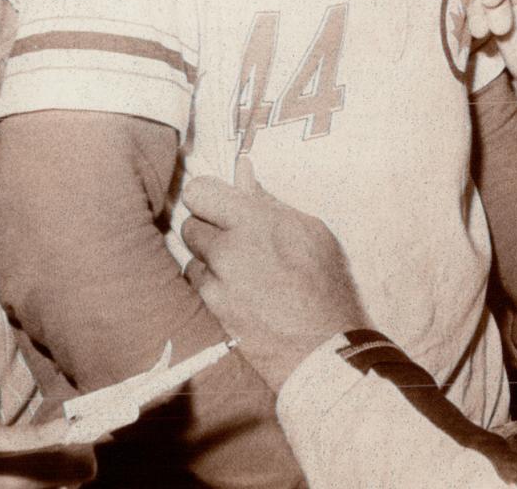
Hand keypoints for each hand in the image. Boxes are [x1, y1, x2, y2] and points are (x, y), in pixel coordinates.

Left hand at [180, 157, 368, 391]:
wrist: (323, 346)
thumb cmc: (325, 285)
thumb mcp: (309, 231)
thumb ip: (268, 200)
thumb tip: (242, 170)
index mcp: (254, 221)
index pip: (198, 191)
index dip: (208, 197)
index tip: (219, 205)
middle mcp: (228, 250)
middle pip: (190, 224)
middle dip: (209, 229)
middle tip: (236, 240)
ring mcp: (217, 284)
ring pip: (192, 258)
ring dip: (209, 261)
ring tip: (243, 272)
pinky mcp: (212, 312)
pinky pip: (199, 287)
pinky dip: (213, 286)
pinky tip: (240, 293)